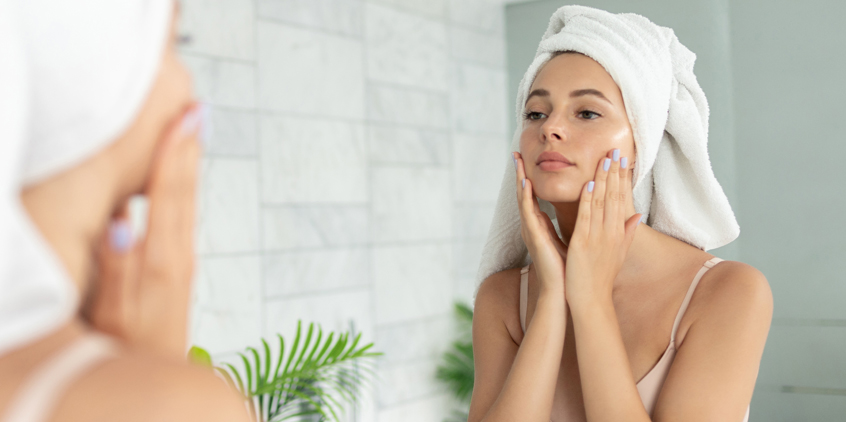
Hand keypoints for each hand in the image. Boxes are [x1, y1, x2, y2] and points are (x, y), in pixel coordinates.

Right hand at [87, 103, 202, 358]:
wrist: (155, 380)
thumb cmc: (127, 350)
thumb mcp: (113, 312)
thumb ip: (117, 266)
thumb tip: (123, 219)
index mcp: (162, 259)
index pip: (169, 195)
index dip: (175, 153)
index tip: (186, 116)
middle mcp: (178, 255)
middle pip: (185, 191)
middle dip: (189, 148)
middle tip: (195, 108)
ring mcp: (181, 262)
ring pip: (187, 202)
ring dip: (188, 164)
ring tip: (190, 131)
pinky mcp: (178, 270)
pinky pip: (182, 216)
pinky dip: (181, 189)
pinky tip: (176, 181)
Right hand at [514, 152, 567, 292]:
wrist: (564, 291)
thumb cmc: (568, 269)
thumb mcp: (572, 239)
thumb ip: (575, 223)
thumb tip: (585, 209)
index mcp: (541, 227)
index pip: (533, 198)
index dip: (529, 180)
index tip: (527, 162)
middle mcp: (533, 227)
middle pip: (524, 195)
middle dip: (520, 174)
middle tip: (516, 154)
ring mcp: (531, 231)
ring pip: (523, 200)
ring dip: (519, 179)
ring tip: (516, 161)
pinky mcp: (534, 237)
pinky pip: (528, 213)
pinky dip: (526, 197)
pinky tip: (525, 183)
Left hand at [565, 149, 640, 309]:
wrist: (592, 300)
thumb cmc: (602, 278)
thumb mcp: (619, 253)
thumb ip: (627, 233)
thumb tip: (637, 215)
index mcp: (618, 233)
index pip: (621, 199)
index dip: (621, 179)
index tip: (622, 160)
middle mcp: (611, 232)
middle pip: (614, 197)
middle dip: (614, 172)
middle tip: (615, 150)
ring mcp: (598, 237)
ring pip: (601, 203)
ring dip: (602, 180)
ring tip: (604, 159)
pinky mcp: (583, 244)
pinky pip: (586, 218)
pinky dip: (588, 201)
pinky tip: (589, 185)